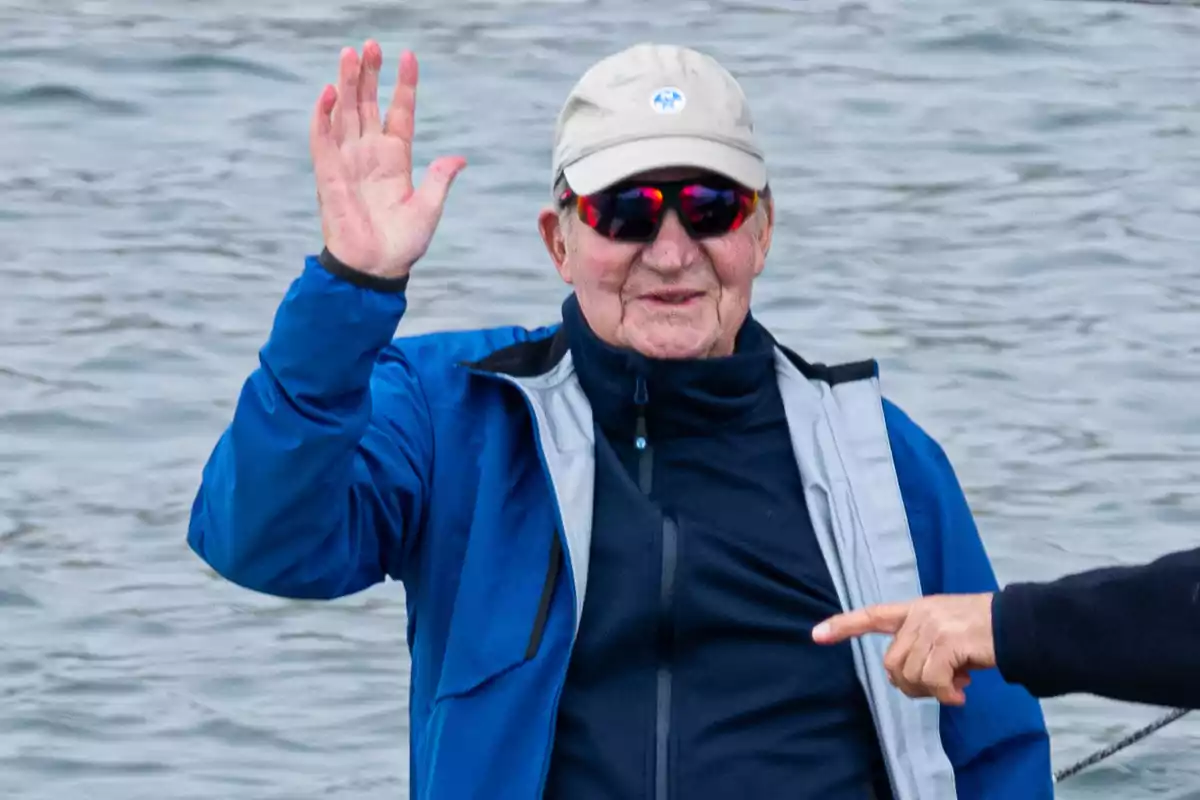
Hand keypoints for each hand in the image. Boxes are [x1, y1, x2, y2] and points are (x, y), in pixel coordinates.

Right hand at [310, 41, 465, 278]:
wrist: (377, 268)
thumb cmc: (403, 244)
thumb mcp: (429, 208)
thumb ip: (440, 180)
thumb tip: (459, 158)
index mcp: (396, 159)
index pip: (399, 112)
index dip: (404, 85)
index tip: (409, 56)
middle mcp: (370, 154)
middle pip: (368, 104)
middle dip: (369, 73)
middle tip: (371, 44)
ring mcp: (349, 161)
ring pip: (345, 113)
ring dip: (347, 83)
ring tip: (350, 53)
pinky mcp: (329, 174)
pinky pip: (323, 139)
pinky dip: (324, 115)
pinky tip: (329, 92)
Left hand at [811, 593, 996, 705]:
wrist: (1017, 625)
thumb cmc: (983, 633)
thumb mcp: (946, 633)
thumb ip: (922, 648)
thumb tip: (909, 680)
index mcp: (915, 610)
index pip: (872, 615)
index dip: (843, 626)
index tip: (816, 635)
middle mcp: (919, 615)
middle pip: (891, 664)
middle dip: (911, 685)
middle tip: (942, 687)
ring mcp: (932, 627)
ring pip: (911, 676)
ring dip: (933, 691)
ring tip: (957, 685)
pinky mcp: (948, 642)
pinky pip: (933, 681)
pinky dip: (947, 695)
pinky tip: (962, 693)